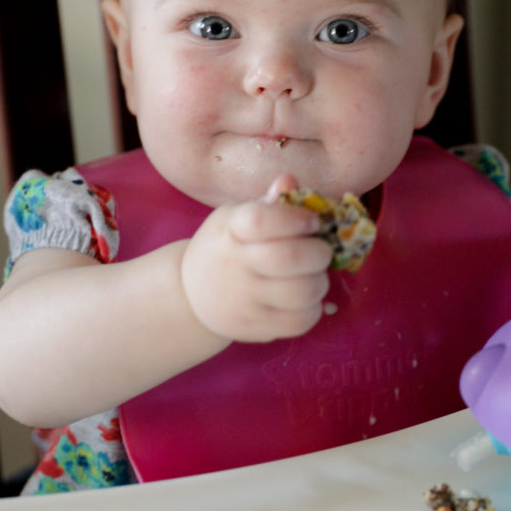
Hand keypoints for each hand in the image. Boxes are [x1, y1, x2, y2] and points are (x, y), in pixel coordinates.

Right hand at [180, 176, 332, 341]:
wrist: (191, 295)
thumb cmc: (224, 247)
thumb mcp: (235, 218)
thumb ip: (267, 203)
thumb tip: (290, 182)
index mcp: (230, 230)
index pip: (262, 220)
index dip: (297, 218)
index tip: (311, 221)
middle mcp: (235, 265)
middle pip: (292, 258)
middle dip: (319, 252)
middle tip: (319, 251)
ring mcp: (245, 300)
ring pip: (304, 292)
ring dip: (320, 281)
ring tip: (313, 276)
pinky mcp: (256, 328)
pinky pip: (301, 321)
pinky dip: (313, 308)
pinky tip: (304, 299)